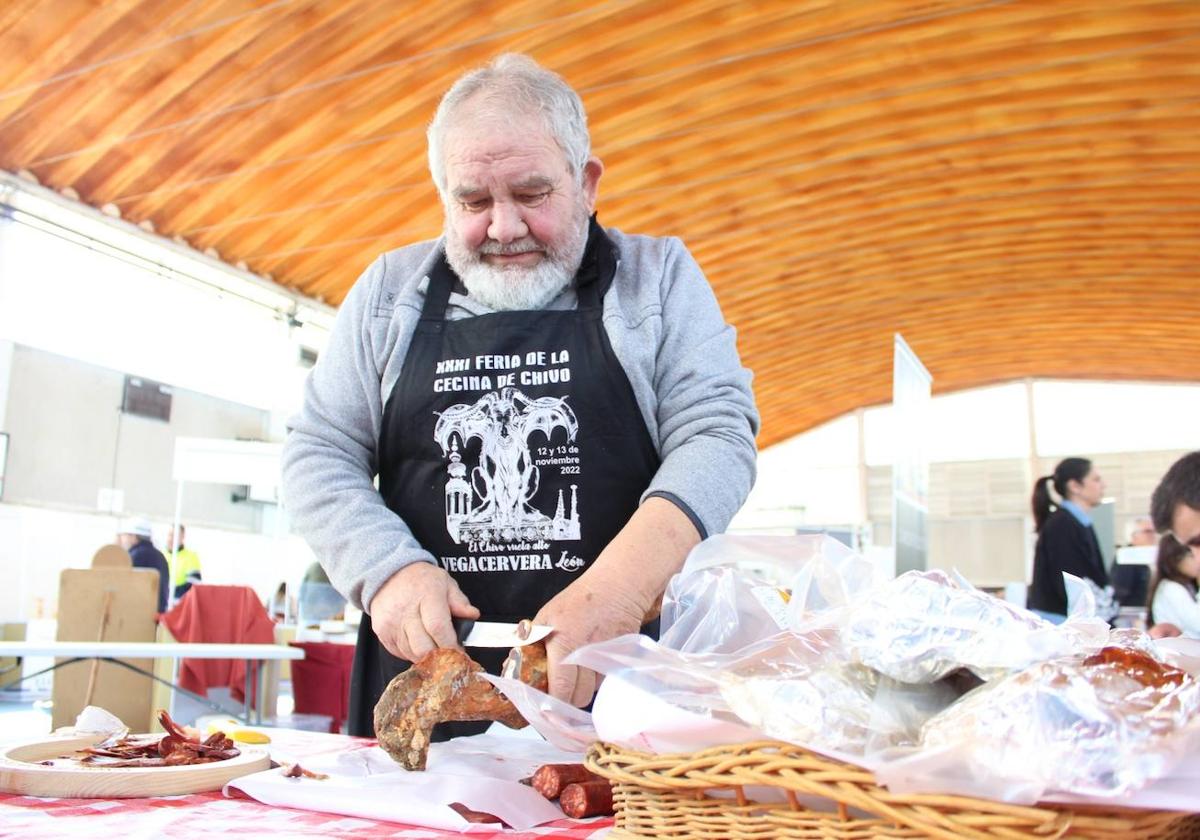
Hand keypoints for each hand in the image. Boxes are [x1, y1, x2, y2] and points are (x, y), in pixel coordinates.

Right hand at [369, 562, 478, 661]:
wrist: (388, 575)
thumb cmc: (421, 580)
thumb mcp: (445, 582)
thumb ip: (459, 601)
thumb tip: (472, 615)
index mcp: (426, 595)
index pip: (438, 628)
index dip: (451, 646)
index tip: (460, 653)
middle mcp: (406, 610)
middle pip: (424, 648)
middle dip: (440, 657)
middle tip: (449, 655)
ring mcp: (391, 623)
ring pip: (412, 654)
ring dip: (427, 657)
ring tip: (435, 647)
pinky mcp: (382, 633)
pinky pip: (401, 653)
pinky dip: (412, 653)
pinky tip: (419, 642)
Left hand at [532, 573, 645, 706]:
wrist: (616, 588)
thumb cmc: (580, 600)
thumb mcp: (547, 615)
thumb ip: (531, 640)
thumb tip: (513, 662)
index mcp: (565, 645)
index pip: (560, 690)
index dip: (552, 702)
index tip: (544, 702)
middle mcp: (587, 656)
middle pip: (579, 698)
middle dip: (568, 699)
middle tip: (560, 689)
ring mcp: (606, 659)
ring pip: (593, 691)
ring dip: (583, 687)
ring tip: (577, 671)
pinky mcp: (621, 660)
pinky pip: (606, 681)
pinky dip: (597, 679)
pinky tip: (592, 663)